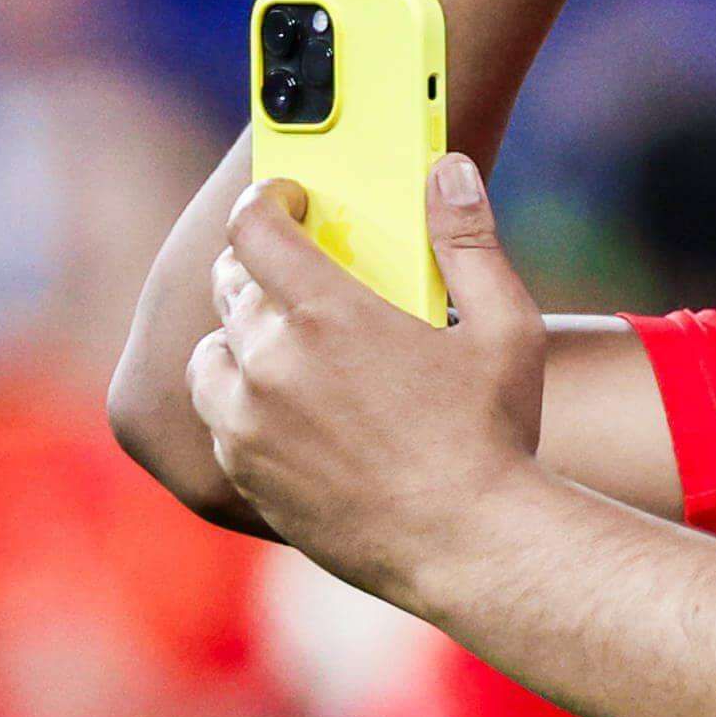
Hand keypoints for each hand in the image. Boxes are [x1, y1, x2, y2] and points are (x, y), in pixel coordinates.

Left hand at [190, 155, 549, 598]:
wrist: (471, 548)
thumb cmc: (495, 437)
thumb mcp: (505, 326)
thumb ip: (468, 238)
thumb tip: (447, 169)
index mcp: (327, 315)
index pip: (253, 228)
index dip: (267, 202)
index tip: (287, 202)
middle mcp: (272, 364)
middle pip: (228, 286)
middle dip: (257, 269)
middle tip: (293, 275)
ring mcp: (249, 425)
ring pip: (211, 355)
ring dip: (238, 340)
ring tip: (279, 346)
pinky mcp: (245, 476)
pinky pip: (219, 421)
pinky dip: (240, 406)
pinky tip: (285, 412)